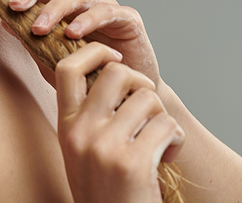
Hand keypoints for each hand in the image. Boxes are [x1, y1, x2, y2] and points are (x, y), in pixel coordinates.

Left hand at [0, 0, 160, 87]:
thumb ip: (30, 42)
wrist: (126, 98)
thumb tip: (3, 21)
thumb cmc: (86, 76)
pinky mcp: (127, 18)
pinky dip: (88, 20)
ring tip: (39, 29)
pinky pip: (105, 11)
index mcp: (57, 7)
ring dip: (54, 10)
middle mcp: (79, 0)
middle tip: (14, 5)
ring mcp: (103, 6)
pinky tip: (74, 33)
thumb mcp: (50, 60)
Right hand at [55, 41, 183, 202]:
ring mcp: (105, 147)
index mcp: (66, 126)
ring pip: (148, 98)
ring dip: (162, 115)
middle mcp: (81, 133)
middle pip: (116, 73)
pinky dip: (176, 137)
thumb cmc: (106, 192)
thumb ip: (88, 115)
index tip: (112, 58)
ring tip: (160, 138)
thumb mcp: (81, 151)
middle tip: (147, 104)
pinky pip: (166, 125)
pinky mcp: (133, 163)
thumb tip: (109, 67)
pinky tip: (169, 154)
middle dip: (140, 82)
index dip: (93, 52)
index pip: (67, 68)